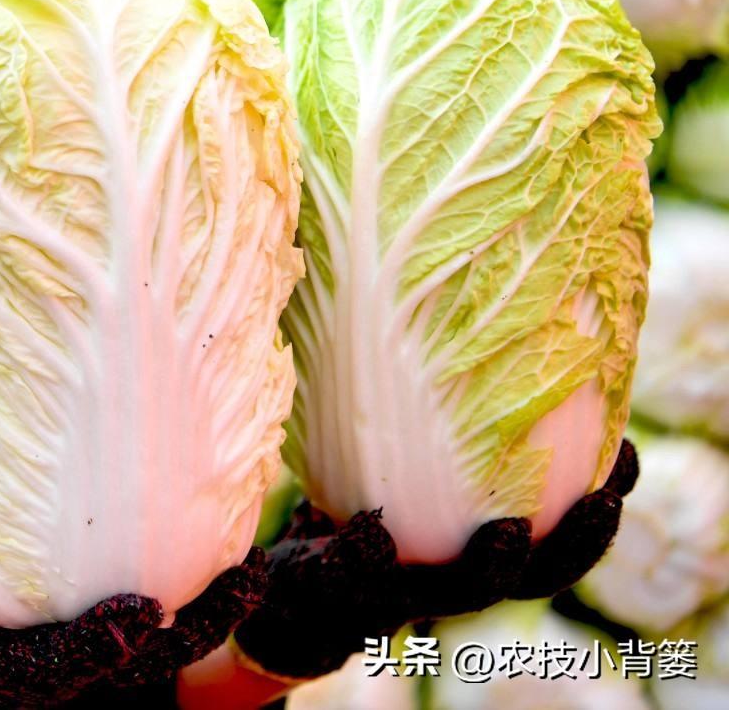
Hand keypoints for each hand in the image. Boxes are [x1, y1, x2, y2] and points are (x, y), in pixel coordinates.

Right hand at [0, 417, 267, 708]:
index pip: (56, 666)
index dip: (97, 646)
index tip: (136, 616)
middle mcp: (48, 675)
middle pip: (134, 669)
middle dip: (192, 629)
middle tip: (246, 582)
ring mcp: (74, 670)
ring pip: (154, 657)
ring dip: (207, 618)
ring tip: (256, 570)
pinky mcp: (88, 654)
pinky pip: (149, 636)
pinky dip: (189, 606)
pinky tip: (225, 559)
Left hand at [230, 439, 638, 680]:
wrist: (292, 587)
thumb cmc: (364, 506)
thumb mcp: (405, 463)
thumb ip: (448, 424)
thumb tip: (491, 328)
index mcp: (483, 548)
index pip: (561, 532)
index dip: (599, 501)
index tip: (628, 452)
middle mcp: (455, 578)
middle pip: (536, 575)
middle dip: (576, 542)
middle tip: (601, 501)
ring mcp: (402, 593)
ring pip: (460, 592)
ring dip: (490, 566)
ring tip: (505, 531)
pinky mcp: (339, 594)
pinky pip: (355, 582)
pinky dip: (364, 558)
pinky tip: (368, 527)